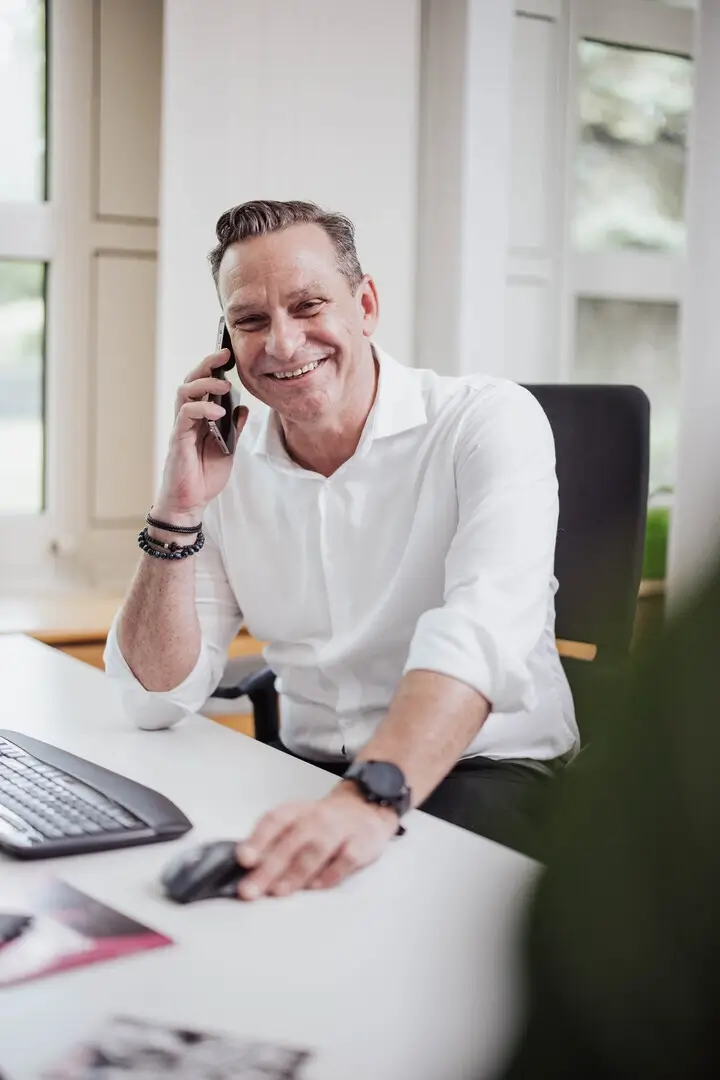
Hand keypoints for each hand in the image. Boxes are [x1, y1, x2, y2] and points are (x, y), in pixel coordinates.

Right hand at [155, 350, 248, 522]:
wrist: (191, 502)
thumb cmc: (205, 476)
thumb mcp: (228, 448)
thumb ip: (234, 428)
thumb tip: (244, 407)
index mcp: (200, 417)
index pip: (203, 385)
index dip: (213, 367)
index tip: (229, 354)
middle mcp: (188, 417)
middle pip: (191, 380)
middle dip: (207, 364)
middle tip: (225, 354)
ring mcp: (181, 427)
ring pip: (185, 391)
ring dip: (205, 383)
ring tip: (224, 385)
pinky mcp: (178, 439)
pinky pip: (185, 415)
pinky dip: (202, 408)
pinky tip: (218, 411)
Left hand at [235, 784, 398, 899]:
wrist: (365, 809)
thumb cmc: (323, 823)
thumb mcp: (297, 822)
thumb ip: (273, 843)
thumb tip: (247, 870)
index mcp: (296, 811)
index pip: (274, 821)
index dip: (257, 839)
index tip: (243, 858)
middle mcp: (317, 817)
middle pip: (290, 841)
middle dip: (268, 867)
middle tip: (250, 889)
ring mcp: (340, 829)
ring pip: (316, 850)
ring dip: (295, 872)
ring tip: (278, 890)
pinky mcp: (362, 843)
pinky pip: (345, 859)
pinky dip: (330, 874)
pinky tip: (316, 886)